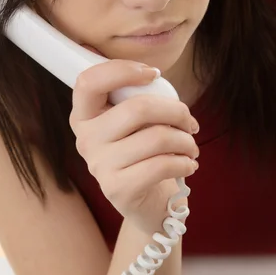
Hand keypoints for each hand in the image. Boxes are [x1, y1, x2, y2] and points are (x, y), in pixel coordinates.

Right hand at [69, 59, 199, 234]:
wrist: (150, 204)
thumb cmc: (147, 154)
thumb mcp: (140, 123)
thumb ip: (139, 99)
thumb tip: (154, 78)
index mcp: (85, 116)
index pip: (88, 82)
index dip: (121, 70)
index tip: (153, 74)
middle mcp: (85, 140)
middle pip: (138, 108)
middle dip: (177, 112)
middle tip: (190, 124)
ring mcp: (99, 166)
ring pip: (157, 137)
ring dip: (186, 141)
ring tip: (191, 147)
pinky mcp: (118, 189)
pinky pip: (162, 165)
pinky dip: (185, 162)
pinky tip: (189, 165)